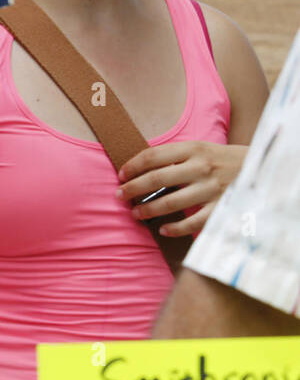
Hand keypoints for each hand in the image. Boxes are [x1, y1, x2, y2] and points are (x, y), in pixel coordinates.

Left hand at [116, 141, 247, 236]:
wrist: (260, 168)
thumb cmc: (220, 160)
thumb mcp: (199, 149)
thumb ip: (174, 156)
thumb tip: (139, 167)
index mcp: (192, 149)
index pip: (153, 156)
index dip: (132, 166)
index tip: (120, 175)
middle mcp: (200, 168)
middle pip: (156, 179)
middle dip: (132, 189)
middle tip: (119, 196)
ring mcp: (211, 189)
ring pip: (171, 202)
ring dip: (148, 209)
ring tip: (136, 213)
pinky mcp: (221, 207)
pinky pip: (193, 222)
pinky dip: (176, 228)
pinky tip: (163, 229)